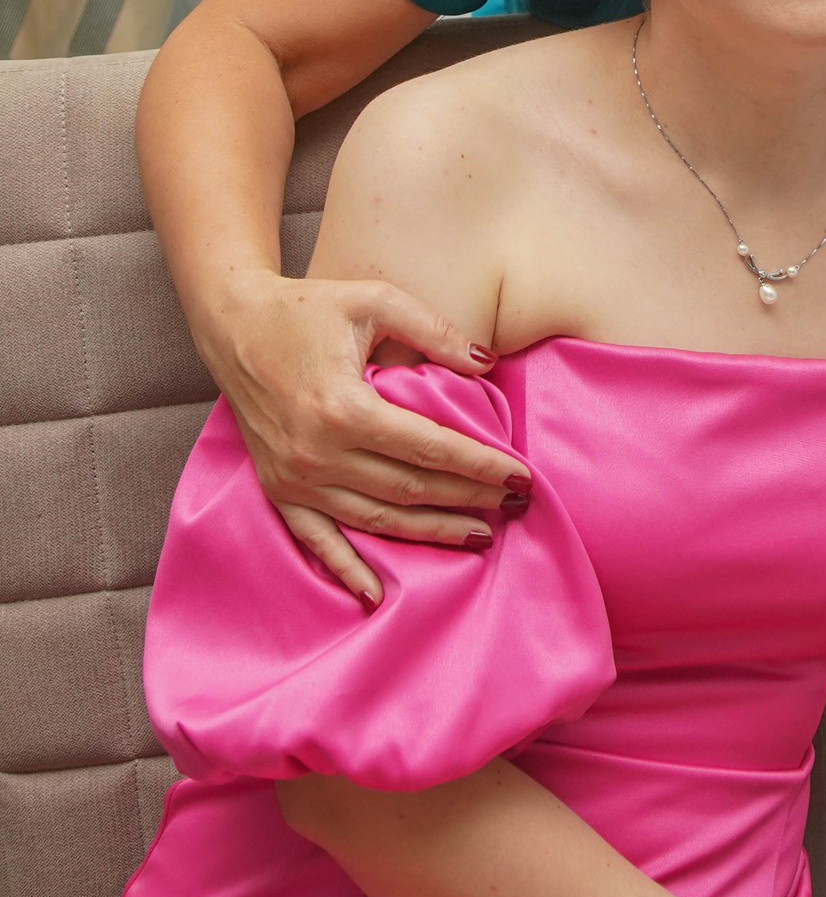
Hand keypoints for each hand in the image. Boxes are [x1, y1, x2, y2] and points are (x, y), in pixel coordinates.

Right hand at [207, 269, 528, 606]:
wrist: (234, 326)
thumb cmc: (307, 309)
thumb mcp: (374, 301)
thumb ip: (433, 331)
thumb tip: (487, 363)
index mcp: (345, 408)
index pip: (430, 448)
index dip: (480, 464)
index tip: (520, 475)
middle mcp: (319, 453)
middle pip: (410, 488)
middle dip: (468, 498)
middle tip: (515, 504)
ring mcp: (296, 478)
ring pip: (376, 519)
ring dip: (429, 532)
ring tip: (478, 534)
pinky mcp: (278, 490)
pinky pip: (317, 541)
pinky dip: (347, 570)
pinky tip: (376, 595)